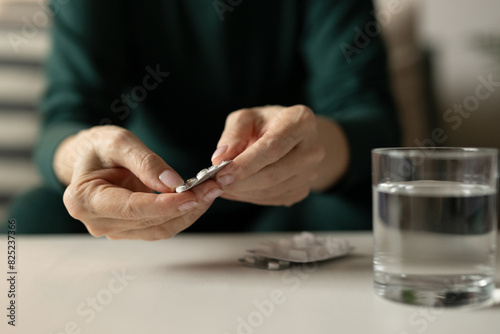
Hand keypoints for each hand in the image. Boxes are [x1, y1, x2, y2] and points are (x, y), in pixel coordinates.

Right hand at [55, 125, 222, 239]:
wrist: (88, 158)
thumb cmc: (98, 147)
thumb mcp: (118, 142)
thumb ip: (144, 162)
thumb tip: (173, 184)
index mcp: (85, 200)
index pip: (132, 208)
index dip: (164, 205)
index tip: (192, 196)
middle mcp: (98, 222)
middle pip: (150, 222)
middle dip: (185, 206)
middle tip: (214, 186)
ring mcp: (114, 229)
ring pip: (160, 228)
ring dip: (190, 212)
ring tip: (212, 190)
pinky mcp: (130, 230)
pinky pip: (161, 226)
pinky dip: (183, 213)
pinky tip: (200, 197)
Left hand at [211, 105, 348, 206]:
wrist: (293, 137)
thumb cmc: (267, 124)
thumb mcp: (248, 117)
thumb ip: (233, 134)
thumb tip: (220, 157)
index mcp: (301, 122)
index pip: (272, 148)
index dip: (245, 164)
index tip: (221, 174)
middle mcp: (313, 149)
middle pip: (273, 173)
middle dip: (240, 182)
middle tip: (215, 184)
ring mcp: (311, 173)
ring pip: (271, 190)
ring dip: (242, 192)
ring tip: (221, 185)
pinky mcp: (304, 190)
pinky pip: (272, 199)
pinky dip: (249, 197)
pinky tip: (236, 188)